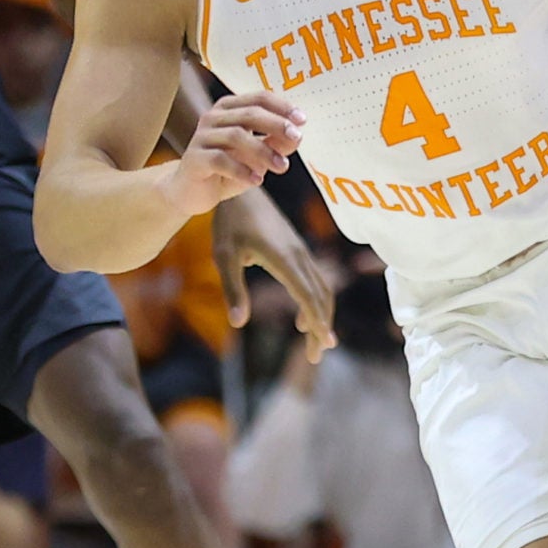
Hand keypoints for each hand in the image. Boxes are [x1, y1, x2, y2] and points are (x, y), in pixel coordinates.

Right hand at [159, 93, 304, 215]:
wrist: (194, 192)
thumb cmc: (229, 168)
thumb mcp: (259, 156)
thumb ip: (277, 144)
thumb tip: (297, 136)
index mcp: (230, 109)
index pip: (258, 98)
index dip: (282, 106)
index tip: (302, 120)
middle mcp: (213, 117)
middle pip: (249, 114)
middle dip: (276, 125)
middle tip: (296, 138)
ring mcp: (201, 137)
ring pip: (236, 136)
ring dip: (263, 151)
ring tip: (281, 166)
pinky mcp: (194, 159)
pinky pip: (219, 160)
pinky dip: (241, 170)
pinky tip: (256, 180)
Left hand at [213, 189, 339, 363]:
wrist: (241, 190)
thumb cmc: (229, 223)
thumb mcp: (224, 256)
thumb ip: (233, 290)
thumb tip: (239, 323)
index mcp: (283, 258)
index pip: (307, 295)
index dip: (318, 322)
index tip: (323, 345)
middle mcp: (298, 256)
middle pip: (320, 297)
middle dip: (322, 328)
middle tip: (316, 357)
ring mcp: (301, 252)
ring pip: (322, 289)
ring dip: (322, 317)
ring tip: (314, 343)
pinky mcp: (298, 250)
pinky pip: (315, 280)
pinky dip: (315, 303)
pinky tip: (303, 318)